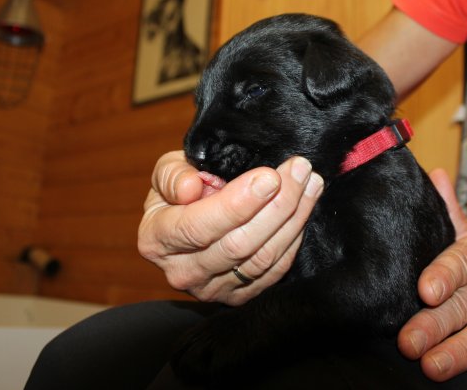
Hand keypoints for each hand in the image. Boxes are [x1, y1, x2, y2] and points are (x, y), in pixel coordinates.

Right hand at [138, 151, 323, 305]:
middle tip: (299, 170)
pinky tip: (303, 210)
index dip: (237, 204)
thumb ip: (172, 175)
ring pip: (261, 258)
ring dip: (293, 218)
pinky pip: (272, 272)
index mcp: (156, 239)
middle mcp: (181, 272)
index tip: (269, 177)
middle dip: (276, 205)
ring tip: (310, 183)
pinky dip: (292, 239)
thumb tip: (189, 188)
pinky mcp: (237, 296)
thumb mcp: (167, 170)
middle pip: (237, 244)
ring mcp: (210, 289)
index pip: (198, 227)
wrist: (187, 217)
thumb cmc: (179, 188)